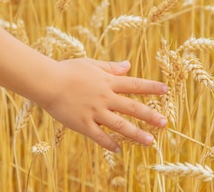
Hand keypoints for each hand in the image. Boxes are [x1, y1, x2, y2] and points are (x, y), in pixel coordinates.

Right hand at [39, 58, 167, 151]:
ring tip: (150, 141)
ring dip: (136, 134)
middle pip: (132, 107)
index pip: (134, 84)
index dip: (151, 87)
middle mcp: (105, 97)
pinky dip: (109, 143)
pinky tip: (119, 149)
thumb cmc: (68, 70)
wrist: (47, 82)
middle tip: (164, 123)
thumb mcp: (91, 64)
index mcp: (108, 81)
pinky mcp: (83, 123)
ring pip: (120, 125)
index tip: (166, 90)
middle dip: (150, 115)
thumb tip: (128, 65)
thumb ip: (110, 67)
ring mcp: (95, 112)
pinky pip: (99, 136)